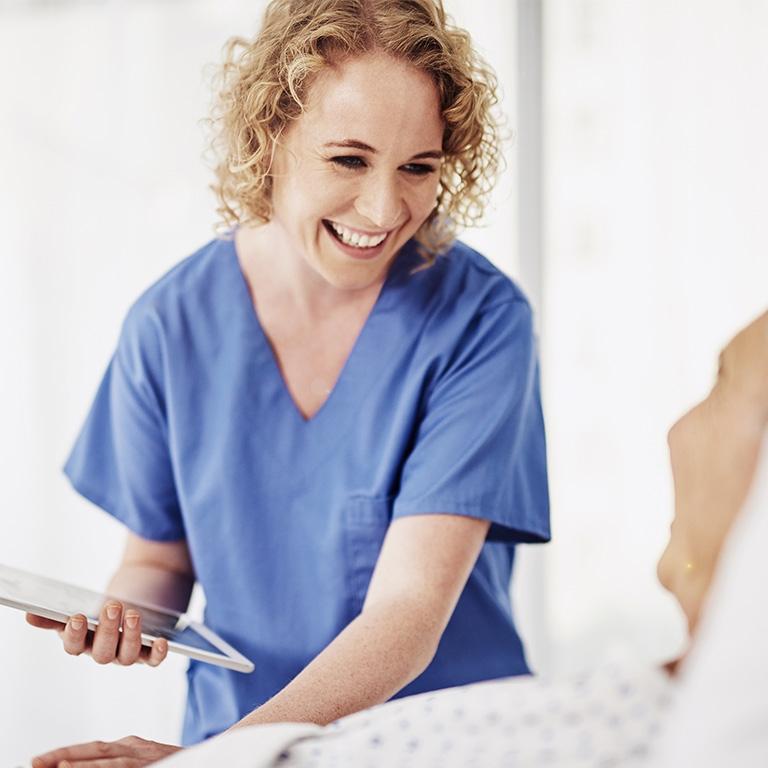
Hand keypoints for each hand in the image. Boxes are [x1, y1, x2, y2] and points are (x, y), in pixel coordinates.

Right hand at [26, 601, 167, 666]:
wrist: (141, 593)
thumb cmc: (107, 604)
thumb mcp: (84, 606)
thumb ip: (58, 614)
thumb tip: (29, 615)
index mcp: (83, 642)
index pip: (74, 646)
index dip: (74, 634)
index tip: (76, 616)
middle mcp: (104, 653)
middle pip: (102, 653)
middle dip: (107, 630)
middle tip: (113, 606)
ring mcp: (128, 654)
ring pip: (127, 656)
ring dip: (130, 636)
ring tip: (132, 614)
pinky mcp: (151, 650)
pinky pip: (154, 660)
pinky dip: (158, 653)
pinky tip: (162, 641)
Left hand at [31, 735, 180, 766]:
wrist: (216, 754)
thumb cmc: (180, 761)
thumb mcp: (149, 760)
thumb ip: (124, 761)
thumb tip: (90, 762)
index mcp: (132, 746)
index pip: (94, 748)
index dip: (67, 753)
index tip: (41, 760)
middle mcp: (136, 748)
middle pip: (96, 750)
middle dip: (64, 756)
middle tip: (35, 762)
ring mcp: (146, 756)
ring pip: (109, 760)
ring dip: (82, 763)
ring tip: (57, 766)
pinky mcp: (157, 763)